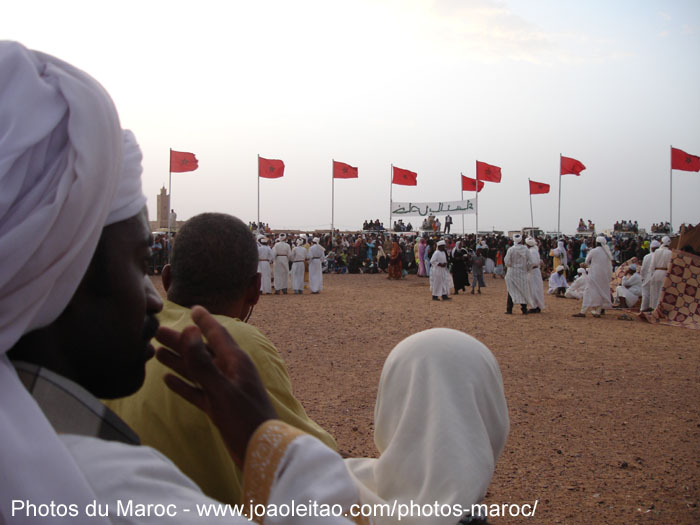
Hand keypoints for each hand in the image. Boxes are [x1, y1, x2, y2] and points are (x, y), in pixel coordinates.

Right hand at [155, 306, 276, 467]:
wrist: (261, 450)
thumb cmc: (246, 418)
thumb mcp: (222, 389)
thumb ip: (203, 362)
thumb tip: (189, 332)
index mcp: (236, 362)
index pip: (217, 334)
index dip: (204, 321)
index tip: (192, 308)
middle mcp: (230, 372)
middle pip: (202, 351)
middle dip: (181, 341)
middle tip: (157, 331)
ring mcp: (224, 390)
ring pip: (197, 370)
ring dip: (179, 361)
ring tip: (157, 351)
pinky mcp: (219, 407)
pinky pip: (197, 391)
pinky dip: (183, 385)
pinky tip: (168, 380)